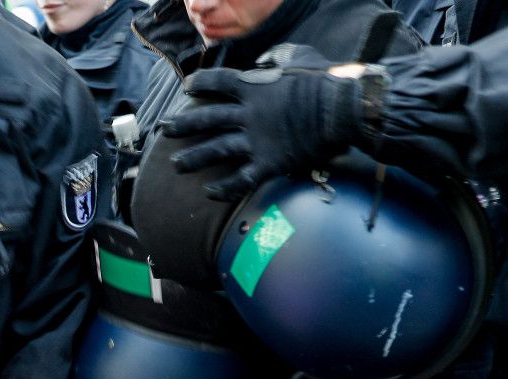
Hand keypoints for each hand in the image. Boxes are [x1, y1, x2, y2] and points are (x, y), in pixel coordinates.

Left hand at [165, 45, 362, 201]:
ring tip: (177, 165)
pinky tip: (209, 192)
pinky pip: (240, 179)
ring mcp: (256, 140)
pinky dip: (224, 188)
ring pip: (217, 150)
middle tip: (165, 130)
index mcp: (254, 87)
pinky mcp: (269, 163)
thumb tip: (269, 60)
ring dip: (194, 158)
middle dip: (183, 125)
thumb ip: (278, 58)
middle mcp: (248, 114)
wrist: (341, 110)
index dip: (201, 84)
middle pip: (208, 119)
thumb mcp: (299, 56)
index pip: (218, 83)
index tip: (187, 88)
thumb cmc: (324, 80)